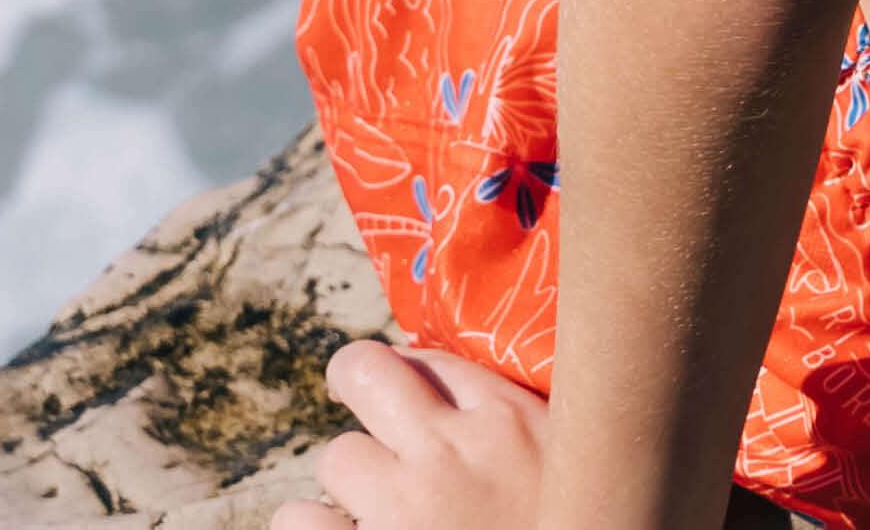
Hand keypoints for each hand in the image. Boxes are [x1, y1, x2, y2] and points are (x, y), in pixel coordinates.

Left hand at [272, 336, 551, 529]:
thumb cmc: (564, 522)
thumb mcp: (569, 467)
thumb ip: (518, 426)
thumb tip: (456, 389)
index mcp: (505, 421)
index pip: (428, 356)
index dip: (408, 371)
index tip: (404, 392)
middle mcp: (446, 452)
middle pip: (364, 373)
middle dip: (357, 385)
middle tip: (363, 408)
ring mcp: (400, 511)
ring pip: (334, 457)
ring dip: (346, 482)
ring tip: (365, 507)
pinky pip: (300, 523)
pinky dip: (311, 529)